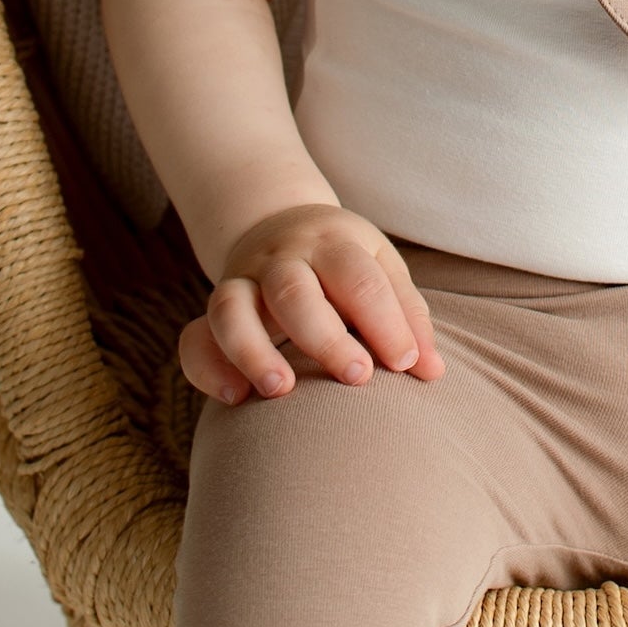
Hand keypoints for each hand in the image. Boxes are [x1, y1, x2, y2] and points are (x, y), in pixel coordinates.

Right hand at [181, 205, 445, 404]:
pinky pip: (195, 338)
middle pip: (293, 291)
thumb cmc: (347, 265)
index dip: (385, 323)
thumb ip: (407, 318)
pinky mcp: (213, 313)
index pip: (359, 280)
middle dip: (324, 337)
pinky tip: (235, 399)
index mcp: (334, 245)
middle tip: (357, 377)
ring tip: (280, 391)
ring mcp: (242, 283)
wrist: (281, 227)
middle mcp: (282, 260)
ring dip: (252, 350)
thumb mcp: (383, 271)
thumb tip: (432, 372)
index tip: (406, 364)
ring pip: (230, 308)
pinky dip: (207, 368)